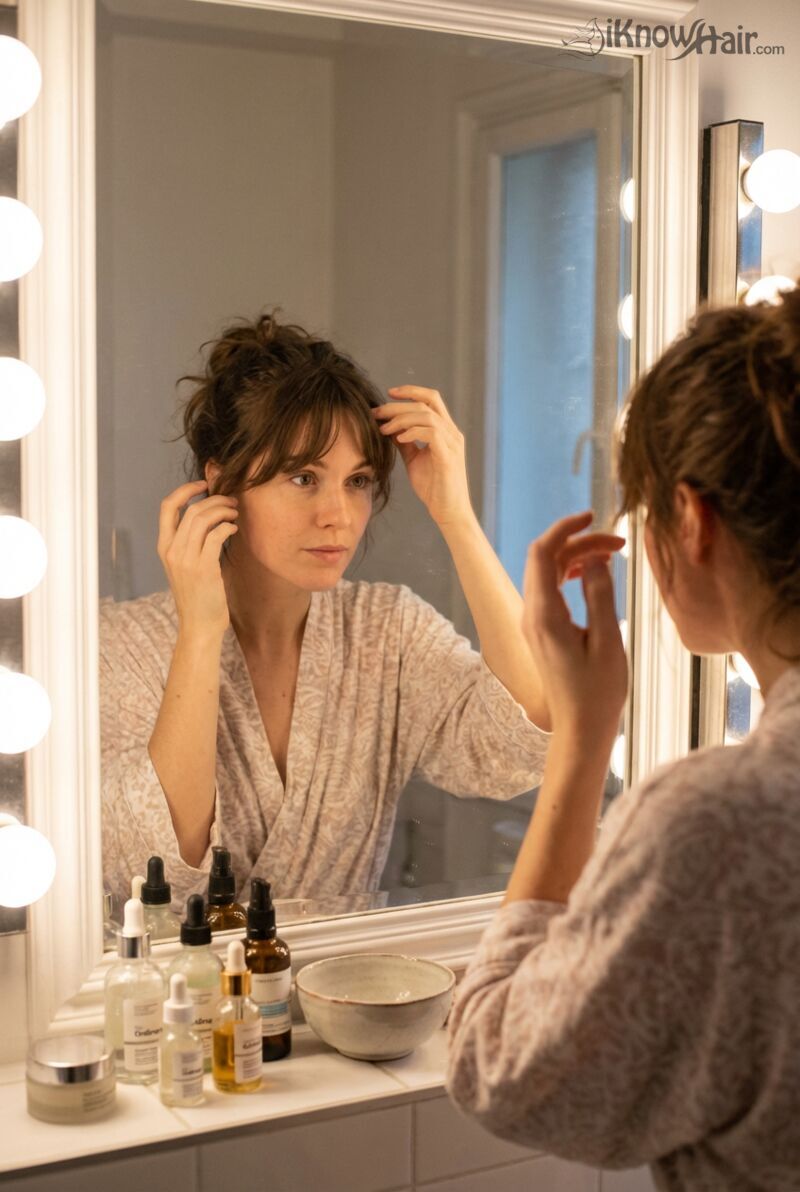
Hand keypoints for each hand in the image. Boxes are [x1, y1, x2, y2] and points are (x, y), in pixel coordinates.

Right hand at [157, 480, 238, 638]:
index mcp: (164, 547)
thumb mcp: (185, 565)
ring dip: (223, 510)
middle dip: (215, 499)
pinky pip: (216, 535)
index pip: (167, 506)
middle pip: (191, 509)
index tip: (204, 484)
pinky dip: (227, 527)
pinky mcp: (203, 568)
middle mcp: (171, 550)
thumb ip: (190, 542)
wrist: (199, 625)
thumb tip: (208, 516)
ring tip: (235, 513)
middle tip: (232, 501)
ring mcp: (186, 559)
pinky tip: (234, 530)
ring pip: (203, 519)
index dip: (185, 489)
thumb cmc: (198, 595)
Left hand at [372, 386, 473, 527]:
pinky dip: (412, 432)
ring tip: (384, 429)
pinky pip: (431, 433)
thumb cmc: (433, 487)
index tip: (388, 394)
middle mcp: (452, 433)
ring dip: (401, 419)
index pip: (431, 399)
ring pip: (427, 415)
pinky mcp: (448, 456)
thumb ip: (404, 442)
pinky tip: (398, 438)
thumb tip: (388, 427)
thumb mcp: (414, 459)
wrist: (448, 511)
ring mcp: (452, 443)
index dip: (411, 391)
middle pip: (426, 403)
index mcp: (446, 431)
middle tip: (376, 412)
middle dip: (398, 405)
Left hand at [521, 511, 627, 744]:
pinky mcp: (541, 631)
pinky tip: (593, 574)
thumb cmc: (598, 692)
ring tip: (612, 555)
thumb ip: (600, 594)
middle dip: (579, 542)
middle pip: (545, 558)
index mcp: (544, 614)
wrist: (580, 729)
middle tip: (619, 543)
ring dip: (576, 557)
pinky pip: (549, 589)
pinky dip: (569, 574)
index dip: (566, 528)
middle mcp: (531, 615)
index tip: (593, 516)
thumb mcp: (608, 640)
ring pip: (547, 572)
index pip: (543, 553)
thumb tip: (595, 559)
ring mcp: (533, 623)